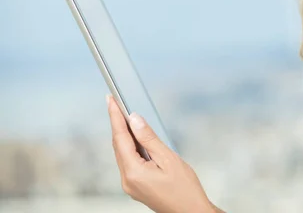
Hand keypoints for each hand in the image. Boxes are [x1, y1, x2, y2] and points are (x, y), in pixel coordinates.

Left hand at [107, 95, 215, 212]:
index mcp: (134, 173)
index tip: (110, 101)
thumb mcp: (169, 159)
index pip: (120, 138)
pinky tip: (136, 138)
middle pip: (118, 146)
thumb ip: (149, 138)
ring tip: (125, 116)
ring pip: (123, 154)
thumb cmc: (185, 190)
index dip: (115, 117)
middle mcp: (127, 180)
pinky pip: (129, 162)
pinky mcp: (136, 186)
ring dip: (124, 135)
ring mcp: (130, 185)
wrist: (191, 212)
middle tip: (115, 104)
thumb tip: (134, 120)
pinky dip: (131, 147)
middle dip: (117, 124)